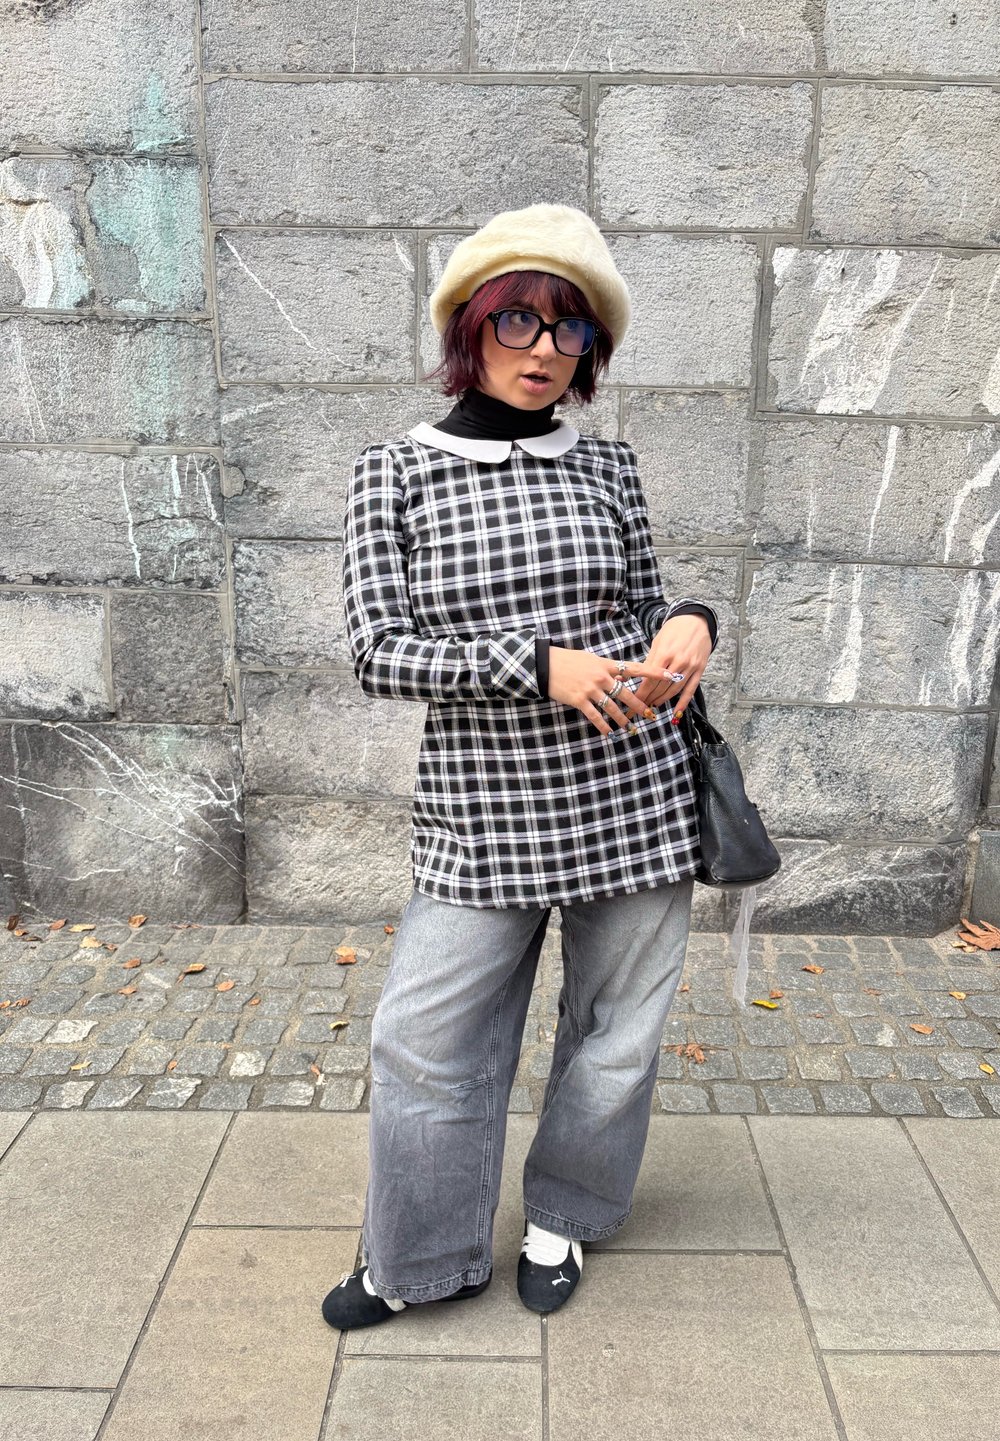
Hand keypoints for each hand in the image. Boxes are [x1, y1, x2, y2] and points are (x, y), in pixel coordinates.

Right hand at [547, 646, 683, 736]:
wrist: (546, 664)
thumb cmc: (569, 660)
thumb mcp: (591, 659)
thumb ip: (607, 668)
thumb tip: (621, 677)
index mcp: (607, 664)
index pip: (636, 669)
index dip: (655, 673)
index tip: (671, 676)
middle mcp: (602, 677)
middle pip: (627, 694)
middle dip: (640, 706)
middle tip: (651, 715)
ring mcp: (591, 689)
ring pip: (613, 708)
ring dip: (623, 720)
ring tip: (632, 729)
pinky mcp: (580, 700)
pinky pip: (595, 716)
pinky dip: (603, 726)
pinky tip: (610, 733)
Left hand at [630, 615, 712, 720]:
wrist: (696, 620)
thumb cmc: (673, 630)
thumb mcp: (658, 642)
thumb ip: (649, 661)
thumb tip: (634, 677)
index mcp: (665, 654)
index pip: (650, 680)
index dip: (641, 693)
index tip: (632, 702)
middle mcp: (679, 662)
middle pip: (661, 687)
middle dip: (649, 699)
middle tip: (639, 708)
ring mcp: (691, 667)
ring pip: (674, 690)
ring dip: (662, 700)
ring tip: (652, 706)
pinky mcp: (700, 670)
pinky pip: (690, 690)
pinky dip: (683, 703)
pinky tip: (676, 713)